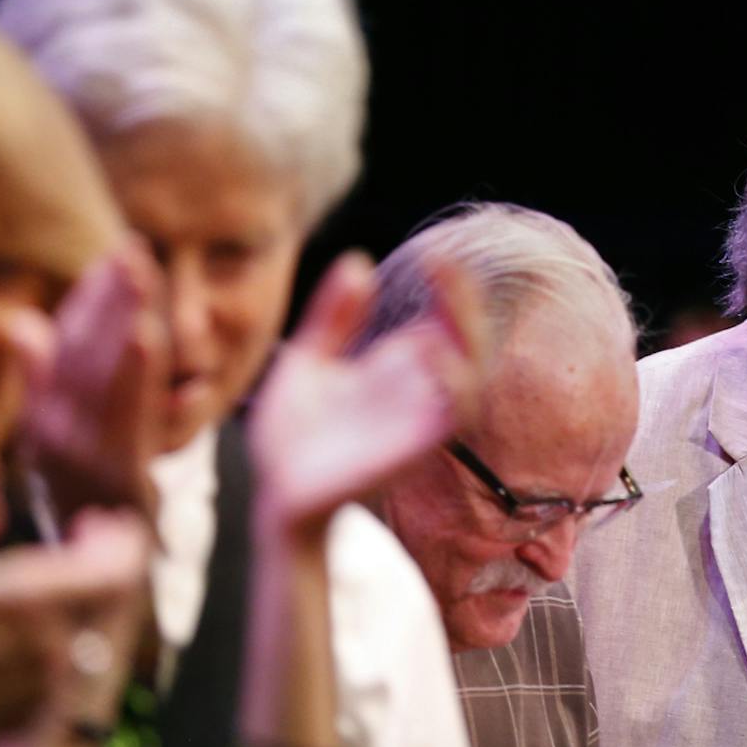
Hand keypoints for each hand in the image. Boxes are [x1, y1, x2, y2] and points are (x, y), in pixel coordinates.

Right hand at [0, 461, 148, 746]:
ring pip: (103, 624)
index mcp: (33, 600)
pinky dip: (78, 627)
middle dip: (110, 559)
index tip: (100, 519)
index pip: (120, 565)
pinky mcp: (40, 701)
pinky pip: (81, 656)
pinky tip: (44, 618)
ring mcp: (52, 676)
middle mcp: (58, 640)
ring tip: (64, 574)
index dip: (121, 537)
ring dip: (95, 593)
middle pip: (119, 593)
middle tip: (88, 537)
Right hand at [14, 239, 168, 522]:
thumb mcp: (57, 438)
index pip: (65, 341)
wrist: (97, 572)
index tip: (116, 253)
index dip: (90, 296)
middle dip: (109, 294)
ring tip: (141, 272)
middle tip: (133, 245)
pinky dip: (136, 374)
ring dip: (123, 317)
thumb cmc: (84, 500)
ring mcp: (80, 448)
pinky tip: (147, 336)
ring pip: (103, 370)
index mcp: (44, 412)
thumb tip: (20, 321)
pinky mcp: (113, 471)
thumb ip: (41, 379)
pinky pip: (126, 414)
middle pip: (83, 347)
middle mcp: (54, 425)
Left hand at [246, 251, 481, 538]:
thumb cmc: (292, 436)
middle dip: (464, 299)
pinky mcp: (416, 447)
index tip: (435, 253)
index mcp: (396, 366)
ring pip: (472, 371)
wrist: (275, 493)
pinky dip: (453, 382)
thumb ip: (333, 317)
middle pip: (468, 337)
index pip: (442, 317)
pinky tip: (433, 352)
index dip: (448, 285)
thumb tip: (358, 262)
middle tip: (444, 263)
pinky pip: (452, 415)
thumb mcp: (306, 362)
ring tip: (449, 291)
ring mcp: (419, 417)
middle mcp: (416, 388)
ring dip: (468, 331)